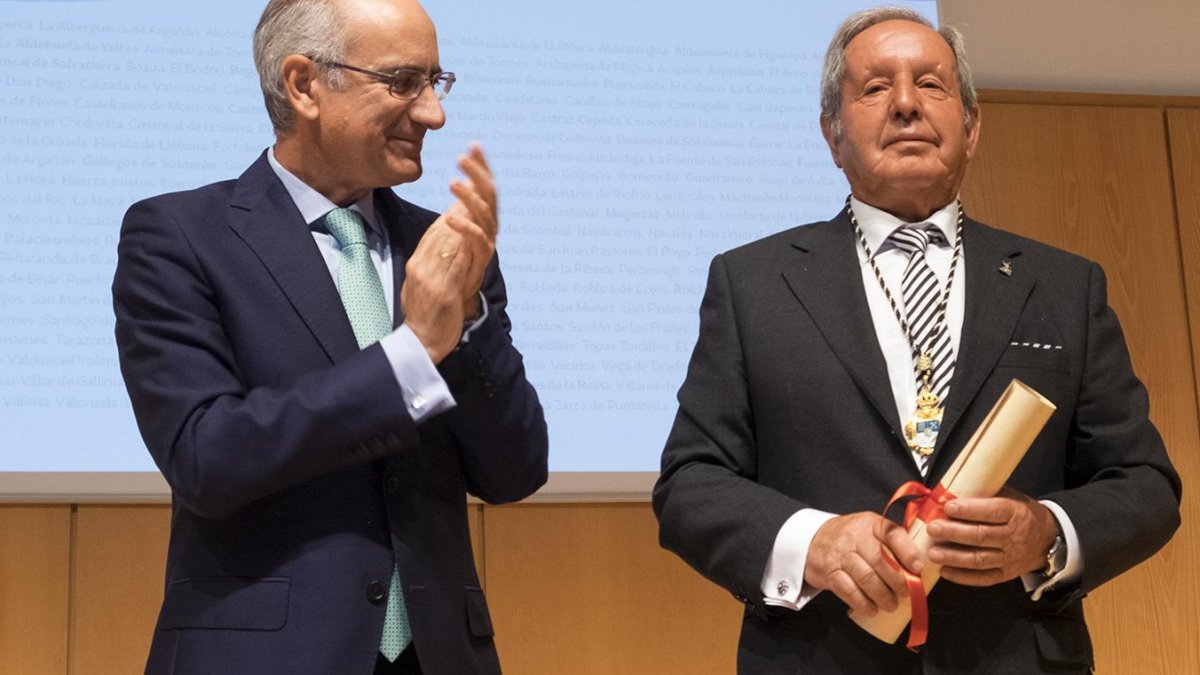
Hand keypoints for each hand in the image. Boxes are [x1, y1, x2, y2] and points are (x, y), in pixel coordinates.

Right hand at [400, 214, 473, 363]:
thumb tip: (441, 243)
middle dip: (459, 212)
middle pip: (441, 233)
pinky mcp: (444, 293)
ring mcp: (431, 280)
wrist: (420, 345)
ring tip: (479, 207)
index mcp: (416, 266)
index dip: (449, 214)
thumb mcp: (421, 285)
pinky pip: (458, 265)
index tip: (464, 201)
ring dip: (465, 223)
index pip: (432, 233)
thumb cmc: (424, 316)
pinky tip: (479, 234)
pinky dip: (468, 248)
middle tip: (475, 195)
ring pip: (449, 244)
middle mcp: (421, 269)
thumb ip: (429, 264)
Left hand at [447, 143, 497, 319]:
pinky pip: (477, 240)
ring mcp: (486, 244)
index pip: (484, 186)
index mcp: (480, 218)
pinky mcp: (480, 260)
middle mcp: (488, 228)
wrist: (449, 302)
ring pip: (485, 215)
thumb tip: (460, 194)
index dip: (482, 166)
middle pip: (489, 195)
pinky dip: (465, 227)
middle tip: (464, 157)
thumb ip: (456, 215)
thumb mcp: (449, 235)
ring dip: (470, 197)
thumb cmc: (448, 266)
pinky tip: (450, 215)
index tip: (475, 145)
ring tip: (453, 182)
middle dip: (479, 174)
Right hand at [804, 512, 923, 615]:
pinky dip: (862, 603)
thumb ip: (892, 543)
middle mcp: (854, 536)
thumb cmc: (851, 539)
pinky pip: (848, 590)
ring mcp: (839, 554)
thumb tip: (919, 569)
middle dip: (897, 580)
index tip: (918, 568)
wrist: (812, 540)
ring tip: (891, 605)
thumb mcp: (871, 530)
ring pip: (865, 577)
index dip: (908, 551)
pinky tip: (872, 609)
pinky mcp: (829, 572)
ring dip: (882, 595)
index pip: (892, 533)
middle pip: (879, 558)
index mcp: (870, 523)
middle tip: (906, 593)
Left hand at [925, 487, 1057, 585]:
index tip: (948, 507)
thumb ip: (985, 494)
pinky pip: (984, 578)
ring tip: (933, 553)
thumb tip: (951, 491)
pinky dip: (963, 577)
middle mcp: (1013, 537)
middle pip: (981, 536)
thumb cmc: (1020, 513)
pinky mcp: (1006, 574)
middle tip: (933, 529)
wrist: (1047, 538)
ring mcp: (1010, 558)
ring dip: (954, 557)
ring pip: (980, 559)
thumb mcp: (1010, 496)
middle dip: (954, 533)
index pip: (992, 512)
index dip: (969, 510)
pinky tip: (945, 571)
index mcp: (1015, 513)